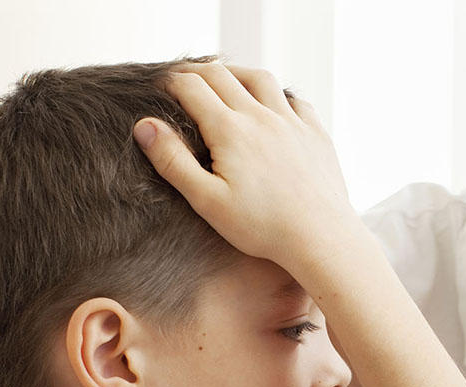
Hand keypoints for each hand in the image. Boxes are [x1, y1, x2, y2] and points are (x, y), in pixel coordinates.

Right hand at [132, 61, 357, 266]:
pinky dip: (278, 94)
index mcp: (230, 130)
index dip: (170, 82)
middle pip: (222, 75)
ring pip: (261, 79)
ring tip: (225, 79)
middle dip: (196, 71)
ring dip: (237, 73)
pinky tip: (274, 104)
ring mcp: (293, 122)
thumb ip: (173, 161)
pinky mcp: (316, 134)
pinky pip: (296, 100)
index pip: (192, 87)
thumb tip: (144, 126)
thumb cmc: (262, 228)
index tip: (158, 86)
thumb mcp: (207, 200)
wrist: (320, 237)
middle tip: (182, 77)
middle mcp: (262, 116)